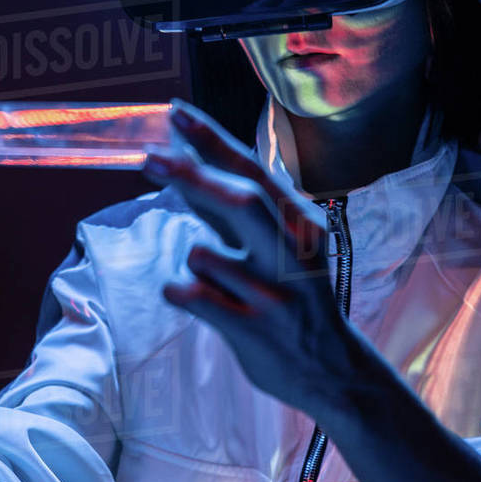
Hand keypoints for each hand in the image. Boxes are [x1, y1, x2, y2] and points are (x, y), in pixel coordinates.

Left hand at [143, 99, 359, 414]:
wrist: (330, 368)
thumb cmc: (291, 294)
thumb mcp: (275, 244)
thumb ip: (232, 208)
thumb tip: (183, 161)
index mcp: (298, 222)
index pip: (251, 170)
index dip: (211, 140)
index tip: (175, 113)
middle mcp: (291, 252)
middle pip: (240, 201)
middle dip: (193, 175)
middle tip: (150, 158)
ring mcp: (273, 293)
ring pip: (203, 254)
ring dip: (196, 262)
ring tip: (221, 281)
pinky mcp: (253, 329)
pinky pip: (190, 295)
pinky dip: (182, 293)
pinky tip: (205, 301)